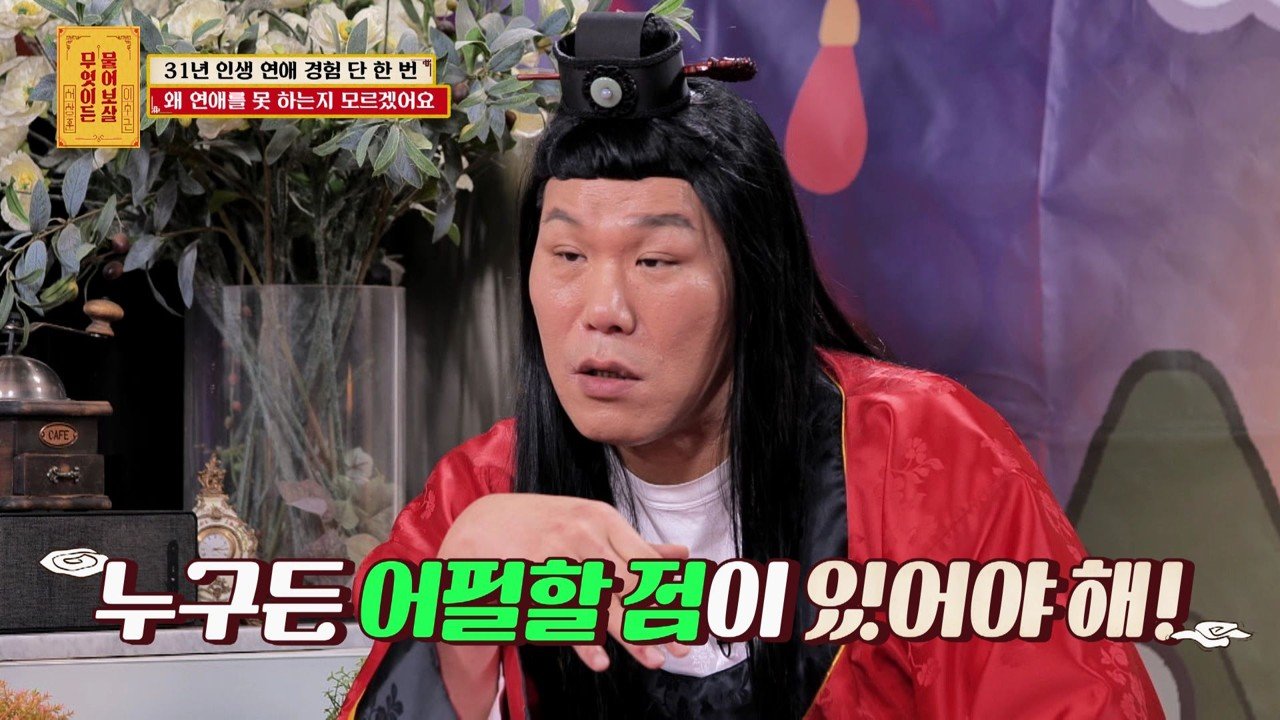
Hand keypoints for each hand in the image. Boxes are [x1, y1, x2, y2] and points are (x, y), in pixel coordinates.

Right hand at [439, 493, 691, 670]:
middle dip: (658, 619)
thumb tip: (684, 555)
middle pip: (629, 583)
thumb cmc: (545, 524)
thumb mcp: (592, 523)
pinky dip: (582, 640)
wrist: (480, 523)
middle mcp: (582, 534)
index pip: (645, 562)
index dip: (669, 595)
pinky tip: (600, 661)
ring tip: (654, 660)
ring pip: (600, 602)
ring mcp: (554, 557)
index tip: (690, 622)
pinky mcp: (528, 580)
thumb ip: (637, 545)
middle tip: (681, 649)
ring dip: (629, 635)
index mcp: (602, 518)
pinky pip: (561, 614)